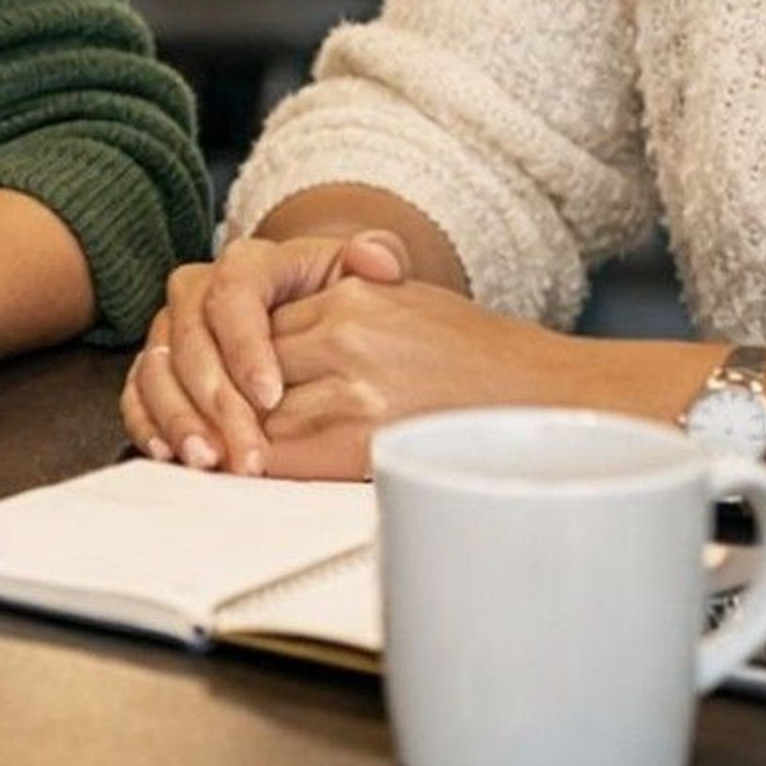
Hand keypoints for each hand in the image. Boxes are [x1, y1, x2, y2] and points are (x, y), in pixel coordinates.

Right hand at [120, 231, 411, 474]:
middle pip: (190, 340)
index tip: (271, 396)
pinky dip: (149, 424)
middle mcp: (198, 291)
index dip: (245, 347)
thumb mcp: (365, 275)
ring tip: (210, 460)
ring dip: (179, 418)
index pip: (233, 296)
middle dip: (215, 401)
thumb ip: (379, 256)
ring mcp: (171, 330)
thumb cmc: (342, 302)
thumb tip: (377, 257)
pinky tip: (171, 454)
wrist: (314, 322)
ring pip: (157, 369)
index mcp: (247, 263)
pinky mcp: (155, 367)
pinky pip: (136, 393)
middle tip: (246, 452)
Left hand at [247, 274, 599, 481]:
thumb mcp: (407, 302)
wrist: (545, 398)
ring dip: (243, 436)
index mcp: (350, 292)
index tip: (234, 383)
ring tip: (235, 454)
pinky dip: (263, 466)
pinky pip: (281, 456)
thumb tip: (278, 337)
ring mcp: (350, 386)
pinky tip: (265, 473)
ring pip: (256, 413)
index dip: (241, 360)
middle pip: (246, 368)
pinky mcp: (361, 441)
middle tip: (220, 424)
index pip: (256, 323)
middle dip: (232, 399)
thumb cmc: (480, 358)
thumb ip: (341, 305)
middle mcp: (343, 333)